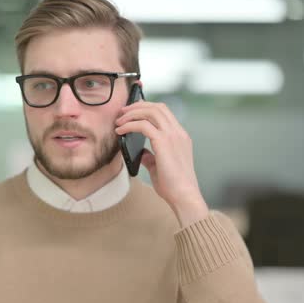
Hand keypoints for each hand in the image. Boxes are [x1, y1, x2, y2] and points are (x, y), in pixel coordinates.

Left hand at [115, 100, 208, 227]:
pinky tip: (120, 131)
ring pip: (151, 111)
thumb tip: (141, 153)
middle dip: (137, 106)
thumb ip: (151, 157)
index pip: (164, 112)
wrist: (184, 196)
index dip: (147, 107)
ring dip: (132, 113)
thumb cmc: (174, 186)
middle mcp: (178, 133)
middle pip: (157, 107)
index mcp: (180, 136)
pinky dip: (129, 125)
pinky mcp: (164, 142)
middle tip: (122, 112)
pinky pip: (143, 125)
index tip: (132, 110)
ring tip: (119, 121)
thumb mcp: (160, 167)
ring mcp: (173, 136)